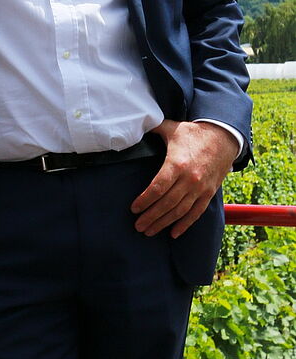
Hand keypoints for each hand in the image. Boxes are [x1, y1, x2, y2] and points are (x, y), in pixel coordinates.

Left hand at [130, 120, 237, 237]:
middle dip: (151, 216)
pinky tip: (173, 233)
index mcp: (177, 164)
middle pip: (167, 203)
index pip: (158, 187)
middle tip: (138, 226)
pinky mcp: (209, 193)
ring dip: (164, 223)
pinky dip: (184, 224)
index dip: (145, 200)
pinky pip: (196, 213)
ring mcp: (201, 188)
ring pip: (180, 211)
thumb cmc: (194, 133)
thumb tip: (134, 125)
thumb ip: (152, 129)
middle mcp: (190, 179)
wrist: (224, 137)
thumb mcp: (172, 128)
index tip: (134, 208)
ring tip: (149, 231)